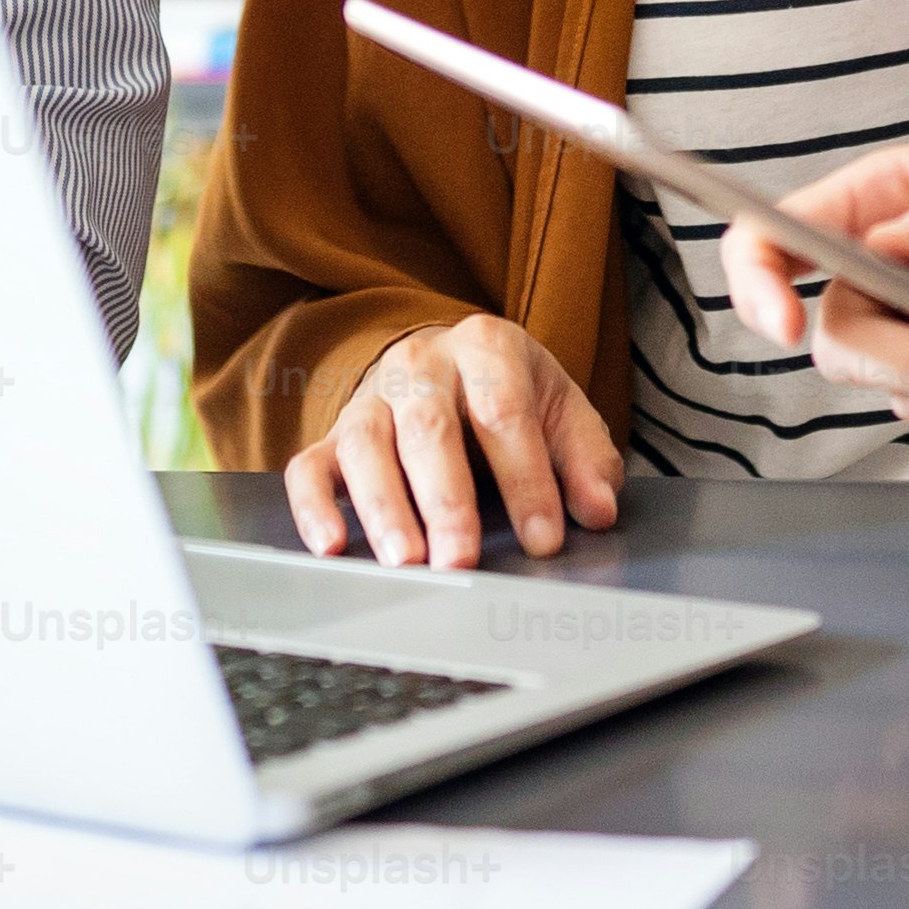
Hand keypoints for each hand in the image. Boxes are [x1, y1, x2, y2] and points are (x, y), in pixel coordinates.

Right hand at [284, 316, 622, 570]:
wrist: (448, 362)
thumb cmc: (509, 396)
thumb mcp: (560, 411)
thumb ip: (586, 459)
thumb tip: (599, 509)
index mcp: (485, 347)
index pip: (505, 412)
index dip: (526, 478)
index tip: (544, 539)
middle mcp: (420, 364)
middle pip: (428, 427)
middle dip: (446, 499)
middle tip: (462, 559)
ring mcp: (370, 398)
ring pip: (366, 445)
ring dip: (383, 507)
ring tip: (405, 561)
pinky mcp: (332, 436)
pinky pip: (309, 467)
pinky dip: (313, 507)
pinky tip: (330, 546)